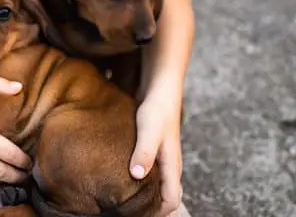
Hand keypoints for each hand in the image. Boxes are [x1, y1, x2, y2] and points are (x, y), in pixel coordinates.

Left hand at [130, 91, 182, 216]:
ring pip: (159, 187)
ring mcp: (163, 160)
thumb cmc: (157, 110)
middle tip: (126, 211)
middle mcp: (170, 166)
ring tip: (123, 200)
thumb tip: (136, 175)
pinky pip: (152, 175)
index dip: (157, 213)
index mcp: (172, 166)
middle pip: (166, 197)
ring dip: (146, 196)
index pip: (171, 201)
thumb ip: (144, 153)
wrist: (160, 91)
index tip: (134, 215)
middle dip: (151, 209)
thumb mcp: (149, 131)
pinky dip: (143, 182)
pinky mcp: (154, 152)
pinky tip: (125, 179)